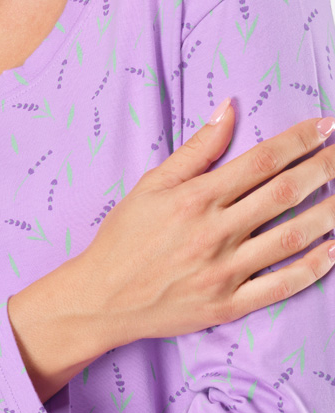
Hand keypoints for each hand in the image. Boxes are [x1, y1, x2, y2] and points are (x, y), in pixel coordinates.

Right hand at [75, 104, 334, 349]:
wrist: (101, 299)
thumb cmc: (122, 241)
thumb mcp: (149, 187)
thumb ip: (194, 151)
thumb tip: (229, 108)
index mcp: (195, 199)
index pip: (261, 161)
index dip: (300, 141)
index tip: (327, 126)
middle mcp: (214, 233)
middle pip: (284, 193)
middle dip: (325, 169)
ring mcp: (224, 271)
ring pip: (291, 237)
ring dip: (329, 214)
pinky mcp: (228, 304)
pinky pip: (281, 285)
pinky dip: (313, 268)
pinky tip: (334, 250)